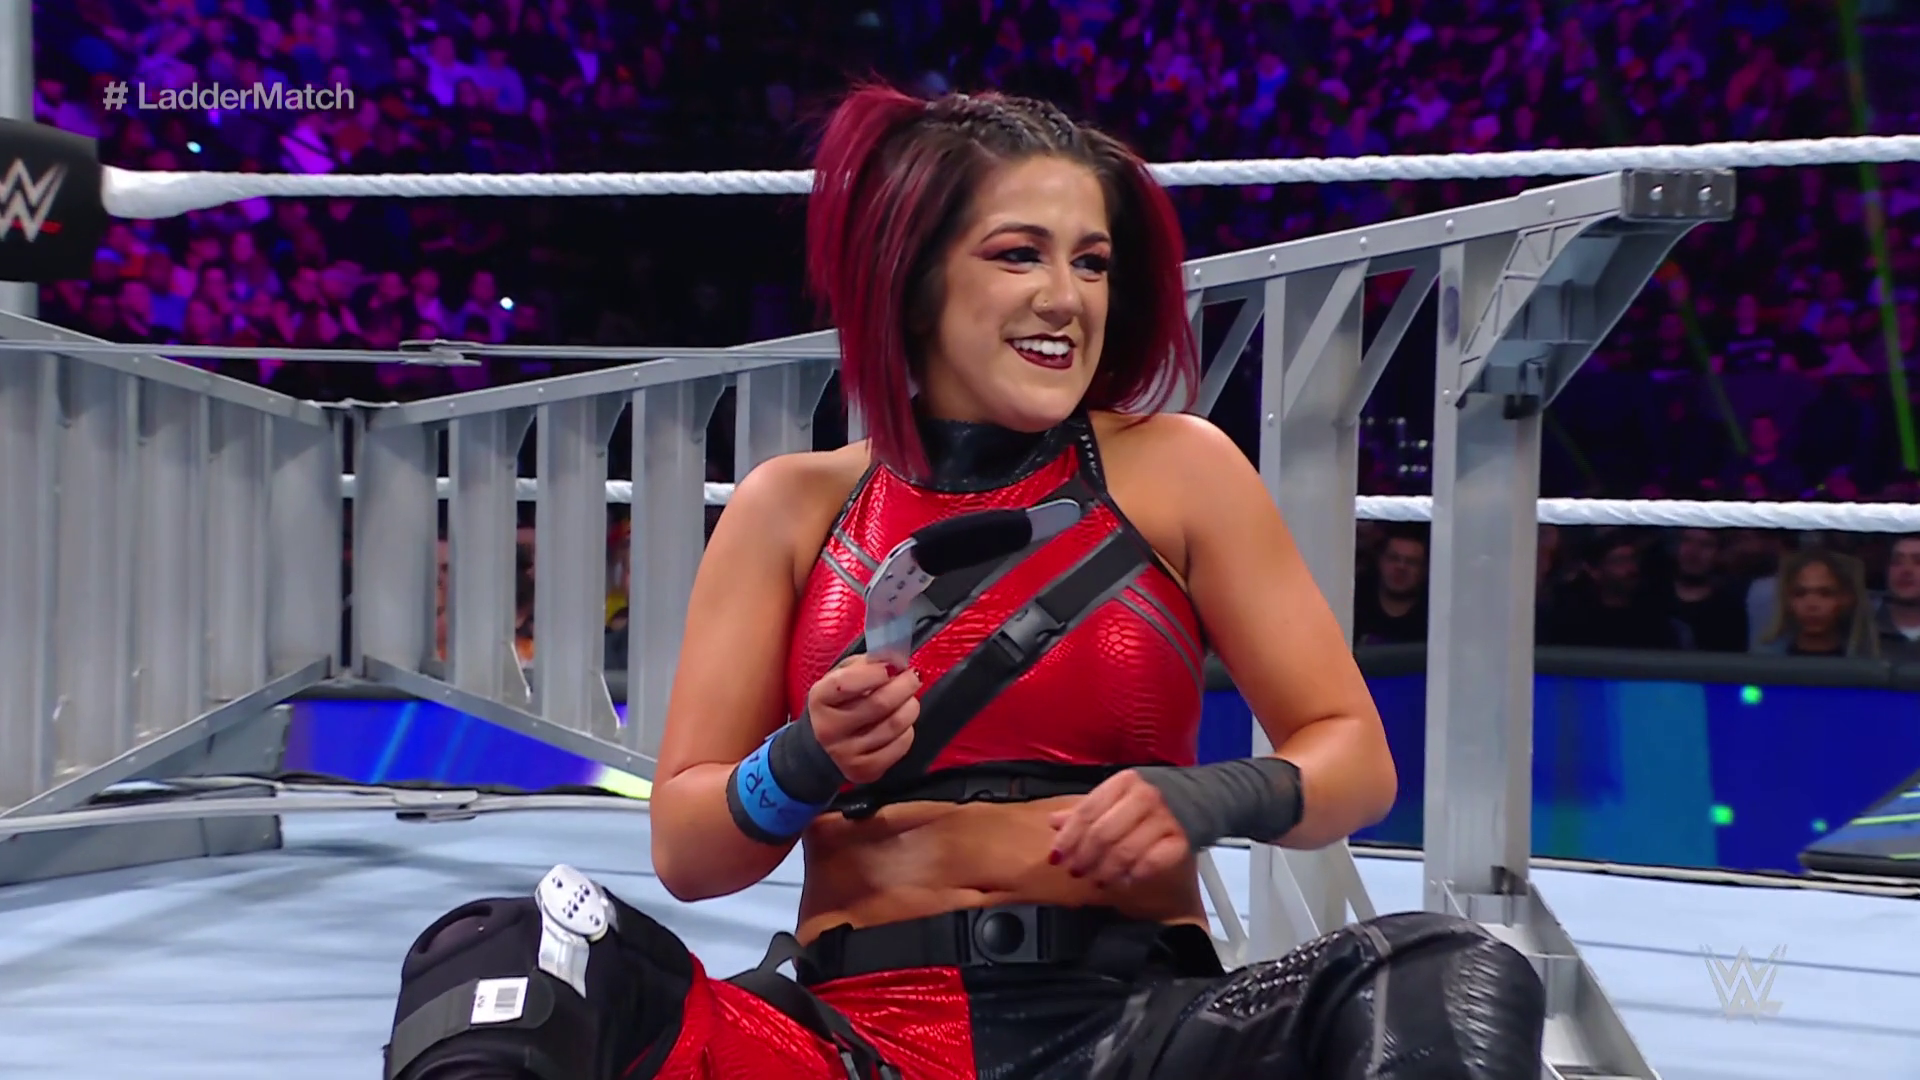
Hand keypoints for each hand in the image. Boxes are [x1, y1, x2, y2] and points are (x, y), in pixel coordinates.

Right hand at [805, 655, 920, 784]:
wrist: (824, 747)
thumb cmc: (839, 704)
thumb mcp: (842, 677)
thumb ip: (866, 665)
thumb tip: (895, 659)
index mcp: (819, 699)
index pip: (847, 683)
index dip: (875, 672)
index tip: (892, 666)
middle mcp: (828, 729)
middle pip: (880, 703)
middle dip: (904, 686)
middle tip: (913, 677)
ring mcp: (846, 754)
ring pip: (894, 725)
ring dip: (910, 707)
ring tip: (909, 699)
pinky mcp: (864, 771)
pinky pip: (900, 746)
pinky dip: (908, 730)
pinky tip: (902, 724)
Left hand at [1047, 770, 1191, 887]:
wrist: (1197, 802)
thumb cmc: (1147, 803)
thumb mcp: (1115, 800)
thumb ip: (1085, 812)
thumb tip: (1054, 822)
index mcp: (1124, 782)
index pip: (1087, 811)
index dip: (1068, 837)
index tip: (1056, 857)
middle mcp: (1145, 796)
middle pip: (1103, 833)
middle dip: (1085, 857)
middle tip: (1076, 872)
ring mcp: (1165, 818)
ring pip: (1125, 850)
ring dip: (1106, 871)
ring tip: (1097, 880)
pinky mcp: (1182, 841)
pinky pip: (1152, 862)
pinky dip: (1134, 874)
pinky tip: (1124, 881)